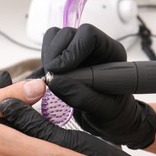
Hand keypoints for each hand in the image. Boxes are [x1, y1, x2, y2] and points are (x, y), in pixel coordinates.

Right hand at [35, 23, 155, 148]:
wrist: (107, 121)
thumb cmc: (112, 114)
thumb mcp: (102, 110)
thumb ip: (81, 96)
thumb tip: (54, 81)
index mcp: (111, 53)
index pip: (90, 36)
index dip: (72, 50)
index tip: (59, 71)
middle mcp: (93, 48)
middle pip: (69, 33)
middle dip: (56, 54)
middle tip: (51, 76)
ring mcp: (77, 51)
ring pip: (56, 37)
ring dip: (48, 56)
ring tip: (51, 77)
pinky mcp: (63, 59)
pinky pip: (48, 48)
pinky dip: (43, 59)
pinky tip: (49, 76)